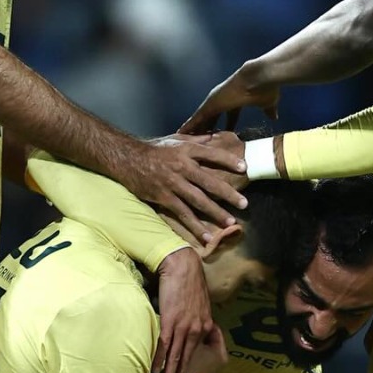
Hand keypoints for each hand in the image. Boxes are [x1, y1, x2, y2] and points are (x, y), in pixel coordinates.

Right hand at [119, 133, 247, 239]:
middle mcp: (181, 166)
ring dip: (216, 212)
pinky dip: (195, 226)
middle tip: (244, 203)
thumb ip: (196, 139)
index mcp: (186, 150)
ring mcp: (173, 183)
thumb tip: (216, 136)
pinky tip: (206, 236)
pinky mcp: (163, 197)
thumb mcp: (175, 138)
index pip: (212, 154)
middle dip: (228, 194)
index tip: (245, 168)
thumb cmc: (154, 148)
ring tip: (230, 222)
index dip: (229, 160)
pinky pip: (182, 214)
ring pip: (198, 200)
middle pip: (209, 182)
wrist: (127, 159)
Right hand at [154, 247, 213, 372]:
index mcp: (204, 325)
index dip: (188, 367)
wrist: (183, 267)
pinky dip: (159, 358)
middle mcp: (196, 329)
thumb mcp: (200, 303)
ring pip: (175, 355)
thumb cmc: (189, 282)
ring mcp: (183, 326)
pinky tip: (155, 369)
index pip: (194, 351)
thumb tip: (189, 327)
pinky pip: (164, 344)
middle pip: (185, 358)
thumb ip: (196, 318)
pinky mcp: (170, 320)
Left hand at [180, 67, 278, 134]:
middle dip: (204, 128)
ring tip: (184, 138)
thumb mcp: (268, 104)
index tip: (219, 134)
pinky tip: (181, 133)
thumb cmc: (265, 88)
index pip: (228, 116)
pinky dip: (189, 126)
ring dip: (193, 128)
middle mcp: (223, 101)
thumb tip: (274, 117)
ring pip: (201, 118)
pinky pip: (197, 118)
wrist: (260, 78)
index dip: (223, 126)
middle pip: (211, 118)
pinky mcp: (210, 104)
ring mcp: (216, 102)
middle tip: (196, 139)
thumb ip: (269, 111)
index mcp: (236, 101)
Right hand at [185, 321, 228, 372]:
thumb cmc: (190, 363)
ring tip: (187, 330)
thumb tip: (199, 319)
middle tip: (191, 323)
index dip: (205, 322)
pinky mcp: (206, 368)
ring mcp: (214, 364)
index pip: (216, 330)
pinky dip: (196, 347)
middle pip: (211, 338)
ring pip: (206, 345)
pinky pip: (203, 352)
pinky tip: (186, 342)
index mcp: (221, 351)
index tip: (195, 317)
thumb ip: (198, 331)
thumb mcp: (193, 343)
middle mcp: (221, 357)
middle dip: (201, 331)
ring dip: (197, 339)